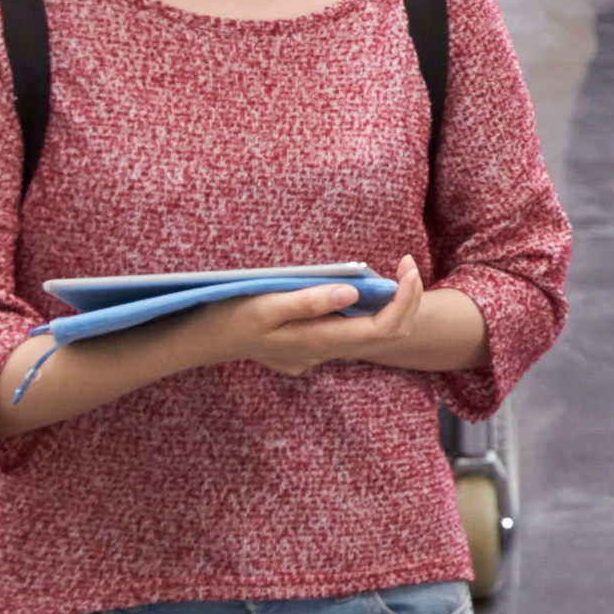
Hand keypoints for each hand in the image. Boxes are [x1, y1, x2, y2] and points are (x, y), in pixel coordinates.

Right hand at [220, 256, 431, 376]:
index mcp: (320, 340)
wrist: (205, 339)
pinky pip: (355, 330)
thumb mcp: (266, 305)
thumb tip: (354, 294)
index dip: (405, 299)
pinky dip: (373, 309)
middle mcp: (327, 351)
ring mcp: (321, 351)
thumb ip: (310, 301)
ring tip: (395, 271)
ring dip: (393, 303)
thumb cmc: (232, 316)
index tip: (408, 267)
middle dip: (408, 299)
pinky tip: (366, 287)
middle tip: (407, 262)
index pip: (383, 329)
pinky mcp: (314, 344)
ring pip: (374, 334)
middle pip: (388, 334)